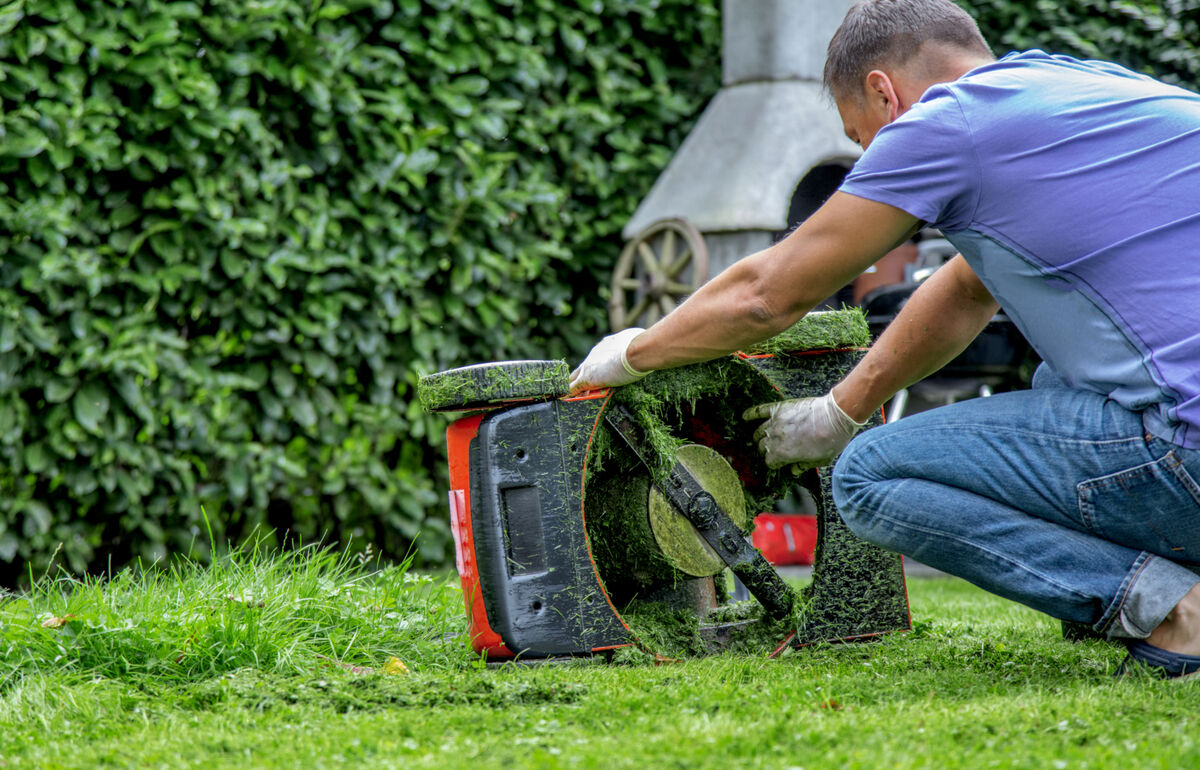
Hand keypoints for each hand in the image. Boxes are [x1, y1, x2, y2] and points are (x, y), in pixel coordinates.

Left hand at [568, 328, 647, 391]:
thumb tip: (642, 340)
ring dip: (573, 387)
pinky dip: (568, 394)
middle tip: (578, 388)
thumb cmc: (640, 345)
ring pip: (574, 378)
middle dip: (579, 377)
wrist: (636, 351)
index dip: (594, 367)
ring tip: (568, 396)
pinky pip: (573, 388)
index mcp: (605, 346)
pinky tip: (563, 399)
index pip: (595, 359)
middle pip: (581, 368)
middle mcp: (594, 355)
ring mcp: (589, 368)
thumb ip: (633, 343)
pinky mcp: (587, 379)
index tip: (597, 373)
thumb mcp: (635, 340)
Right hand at [742, 392, 867, 469]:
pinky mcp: (779, 408)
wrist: (836, 416)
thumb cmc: (830, 440)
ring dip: (758, 436)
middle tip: (773, 450)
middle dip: (766, 451)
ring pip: (758, 432)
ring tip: (761, 438)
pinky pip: (759, 411)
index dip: (774, 464)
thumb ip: (803, 466)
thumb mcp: (819, 460)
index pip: (769, 462)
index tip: (779, 463)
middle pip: (761, 447)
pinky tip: (745, 416)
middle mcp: (774, 438)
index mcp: (782, 454)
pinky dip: (751, 414)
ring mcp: (775, 422)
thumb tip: (793, 470)